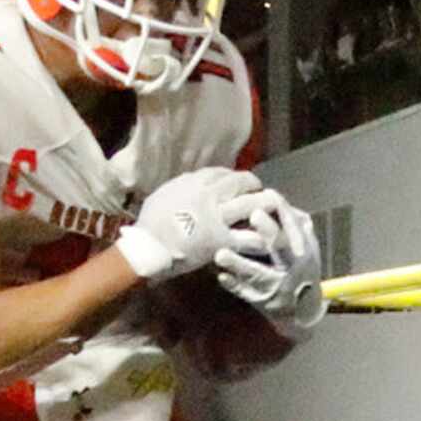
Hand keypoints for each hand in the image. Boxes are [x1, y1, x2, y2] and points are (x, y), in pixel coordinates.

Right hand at [117, 168, 273, 280]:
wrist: (148, 248)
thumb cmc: (150, 224)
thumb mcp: (163, 194)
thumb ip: (182, 186)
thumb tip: (193, 182)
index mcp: (193, 183)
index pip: (220, 173)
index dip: (232, 175)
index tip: (236, 180)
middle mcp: (208, 196)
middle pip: (239, 182)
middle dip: (252, 184)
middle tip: (258, 189)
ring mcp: (216, 218)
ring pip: (249, 205)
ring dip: (264, 204)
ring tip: (273, 205)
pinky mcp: (221, 241)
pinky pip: (246, 238)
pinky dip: (259, 237)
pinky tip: (266, 237)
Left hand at [213, 197, 324, 328]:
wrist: (303, 309)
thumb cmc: (301, 268)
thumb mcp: (307, 246)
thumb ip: (293, 224)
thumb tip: (272, 197)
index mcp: (301, 250)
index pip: (293, 229)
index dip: (279, 217)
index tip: (260, 205)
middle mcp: (292, 267)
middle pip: (281, 247)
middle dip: (268, 232)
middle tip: (251, 217)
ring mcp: (276, 286)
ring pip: (259, 273)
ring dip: (240, 263)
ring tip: (221, 254)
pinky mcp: (262, 302)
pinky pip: (246, 293)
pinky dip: (234, 285)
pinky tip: (221, 276)